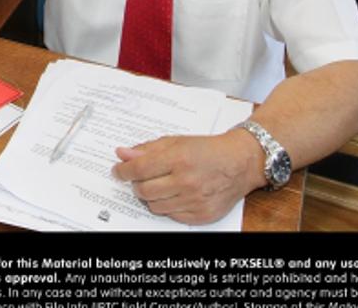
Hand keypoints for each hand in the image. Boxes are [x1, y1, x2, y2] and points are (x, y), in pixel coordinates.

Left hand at [111, 129, 262, 224]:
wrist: (240, 163)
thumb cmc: (208, 150)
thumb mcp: (176, 142)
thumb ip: (147, 149)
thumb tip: (122, 154)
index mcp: (178, 158)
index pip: (138, 169)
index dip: (122, 171)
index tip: (118, 171)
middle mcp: (186, 181)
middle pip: (143, 190)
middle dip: (136, 184)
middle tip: (140, 178)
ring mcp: (194, 200)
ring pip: (154, 206)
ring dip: (151, 197)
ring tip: (159, 185)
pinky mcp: (201, 215)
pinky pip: (171, 216)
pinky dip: (168, 207)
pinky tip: (174, 195)